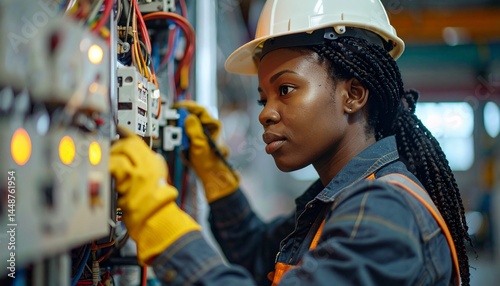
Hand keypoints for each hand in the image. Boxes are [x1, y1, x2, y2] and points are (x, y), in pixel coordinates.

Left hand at [109, 125, 200, 264]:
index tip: (119, 128)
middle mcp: (149, 166)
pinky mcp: (128, 184)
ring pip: (120, 155)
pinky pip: (114, 168)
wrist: (157, 219)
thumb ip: (149, 165)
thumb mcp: (157, 179)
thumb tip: (135, 155)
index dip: (126, 132)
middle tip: (109, 152)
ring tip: (107, 166)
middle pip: (128, 145)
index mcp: (155, 163)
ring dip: (110, 158)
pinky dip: (107, 168)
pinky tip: (105, 173)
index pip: (139, 141)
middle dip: (116, 146)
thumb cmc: (155, 204)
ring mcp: (139, 174)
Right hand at [173, 100, 238, 202]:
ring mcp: (203, 132)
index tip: (177, 107)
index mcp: (213, 125)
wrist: (210, 173)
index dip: (188, 106)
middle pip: (193, 114)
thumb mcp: (199, 145)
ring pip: (189, 123)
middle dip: (182, 116)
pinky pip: (187, 131)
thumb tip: (189, 118)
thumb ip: (194, 130)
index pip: (200, 109)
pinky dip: (181, 133)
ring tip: (174, 130)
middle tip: (172, 119)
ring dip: (181, 125)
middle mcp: (209, 127)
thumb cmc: (209, 161)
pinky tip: (179, 139)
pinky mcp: (197, 138)